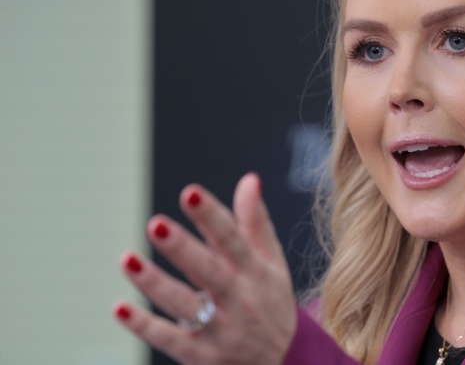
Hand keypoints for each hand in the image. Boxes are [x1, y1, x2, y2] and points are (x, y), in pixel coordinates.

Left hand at [114, 172, 296, 364]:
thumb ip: (255, 222)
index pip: (234, 240)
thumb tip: (248, 179)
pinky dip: (145, 326)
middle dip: (182, 248)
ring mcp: (221, 330)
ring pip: (185, 305)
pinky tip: (120, 308)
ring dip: (155, 283)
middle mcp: (240, 300)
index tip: (190, 192)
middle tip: (155, 224)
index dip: (212, 216)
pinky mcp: (202, 356)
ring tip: (127, 260)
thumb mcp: (272, 263)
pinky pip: (171, 340)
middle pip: (209, 271)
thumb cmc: (270, 302)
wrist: (283, 362)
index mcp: (256, 272)